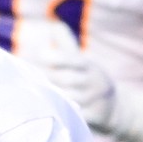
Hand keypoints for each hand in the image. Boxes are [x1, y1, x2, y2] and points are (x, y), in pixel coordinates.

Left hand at [17, 18, 142, 141]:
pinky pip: (76, 117)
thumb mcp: (82, 61)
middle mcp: (91, 81)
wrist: (116, 108)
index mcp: (87, 66)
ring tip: (31, 93)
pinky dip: (64, 115)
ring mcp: (93, 100)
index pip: (72, 59)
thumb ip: (66, 44)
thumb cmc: (89, 79)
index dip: (56, 56)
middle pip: (67, 79)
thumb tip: (53, 24)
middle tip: (25, 76)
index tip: (39, 53)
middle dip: (47, 77)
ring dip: (51, 96)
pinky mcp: (93, 117)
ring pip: (70, 98)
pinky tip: (48, 113)